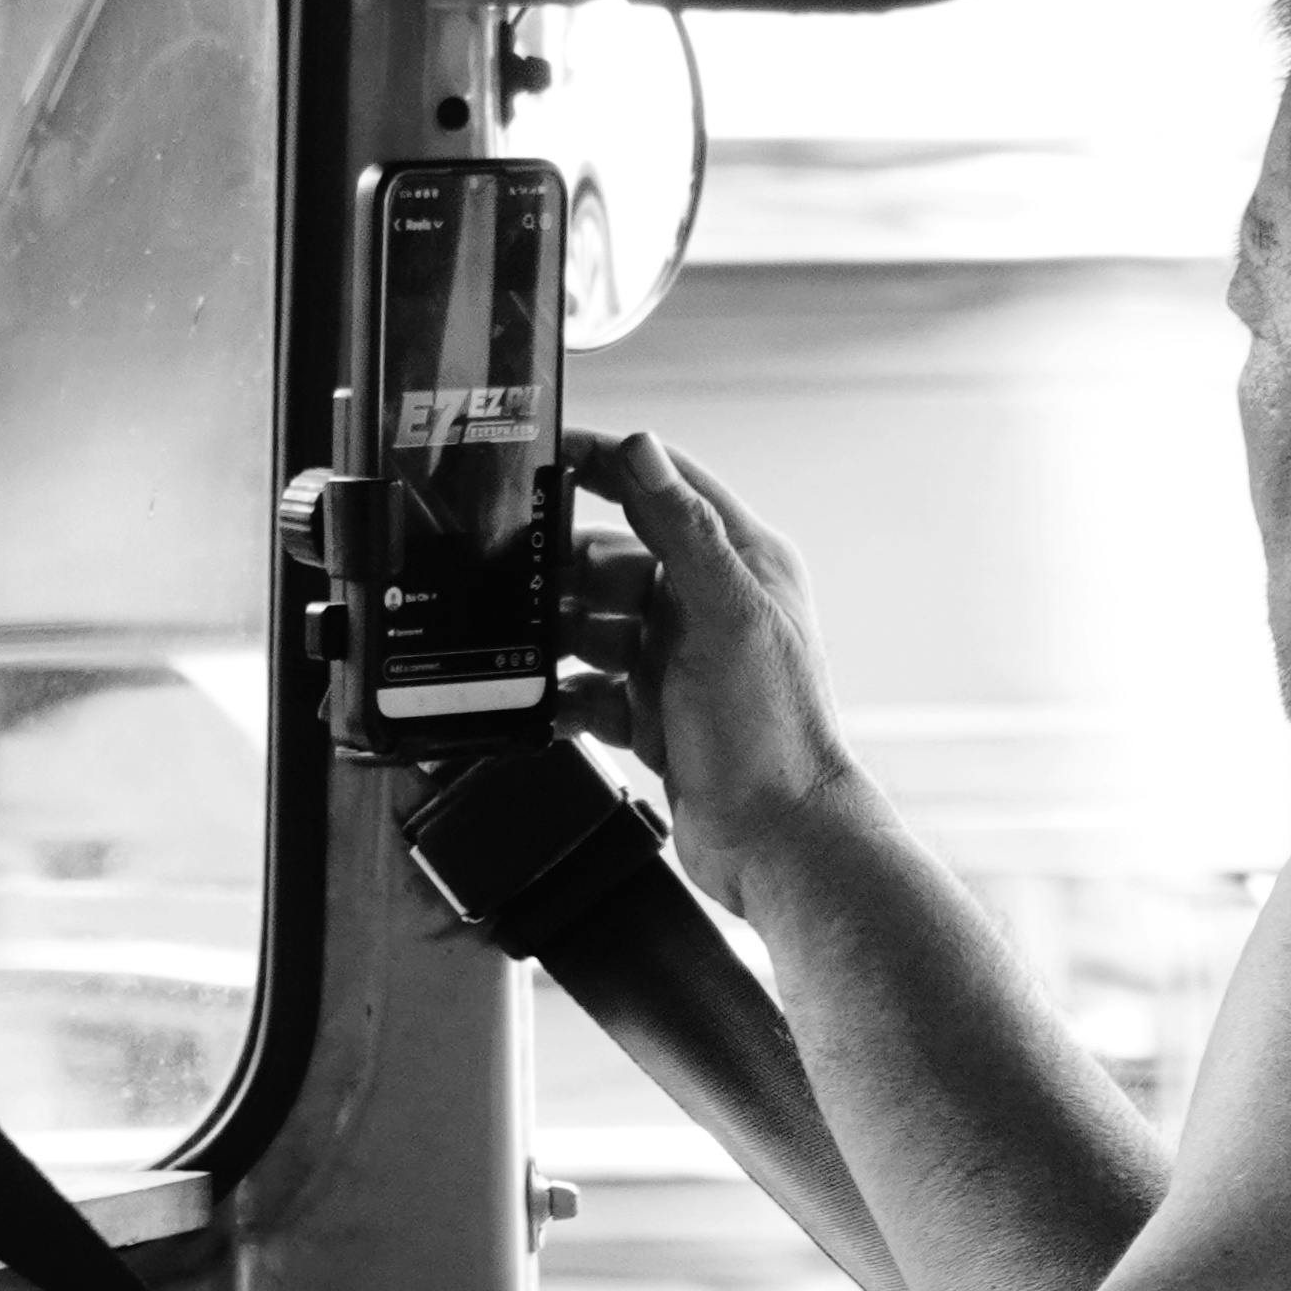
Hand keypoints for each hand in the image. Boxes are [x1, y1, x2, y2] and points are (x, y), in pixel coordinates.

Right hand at [560, 428, 856, 907]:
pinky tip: (538, 704)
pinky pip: (587, 687)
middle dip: (561, 568)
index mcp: (739, 563)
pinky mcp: (651, 712)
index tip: (543, 456)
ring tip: (521, 647)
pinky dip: (560, 695)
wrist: (777, 843)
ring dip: (553, 634)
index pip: (663, 486)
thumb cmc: (773, 733)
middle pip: (613, 557)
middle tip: (513, 577)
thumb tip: (640, 447)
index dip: (605, 463)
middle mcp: (707, 605)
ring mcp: (677, 660)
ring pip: (591, 624)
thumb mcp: (727, 616)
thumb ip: (685, 532)